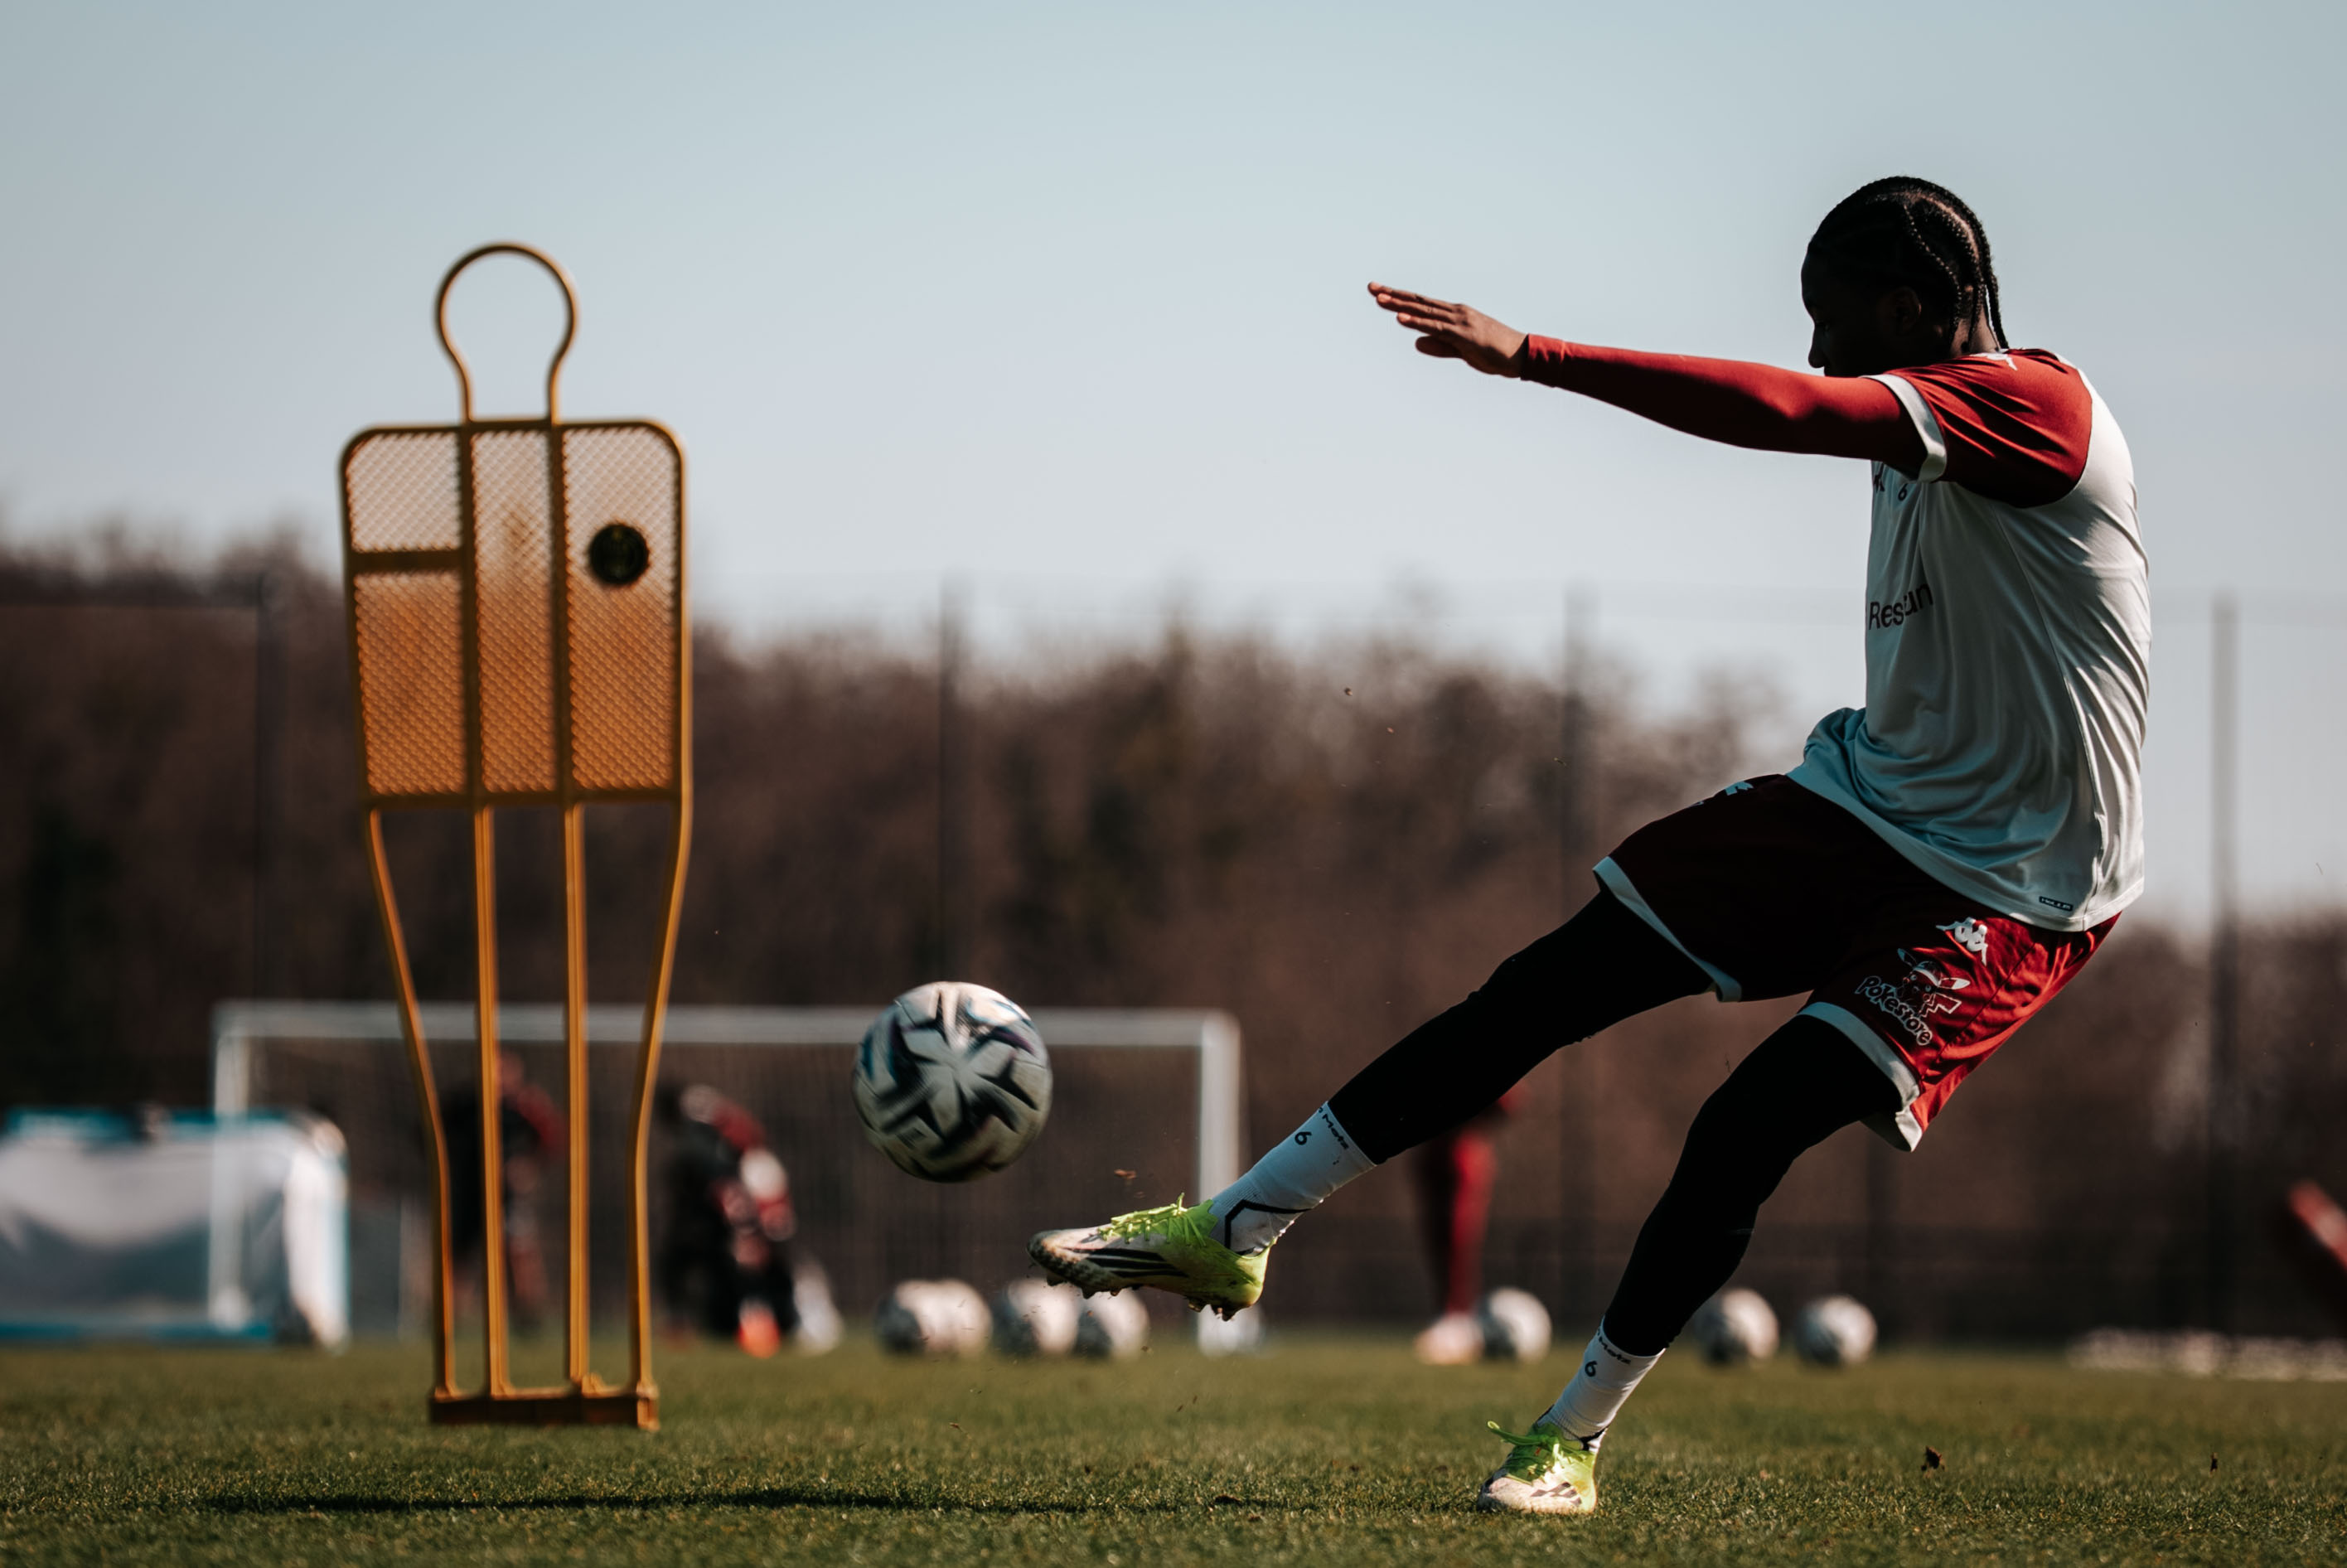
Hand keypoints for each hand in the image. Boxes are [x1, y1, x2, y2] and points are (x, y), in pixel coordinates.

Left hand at [1368, 283, 1527, 376]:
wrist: (1521, 355)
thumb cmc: (1493, 352)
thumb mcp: (1460, 350)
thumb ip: (1439, 345)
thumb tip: (1416, 342)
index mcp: (1453, 315)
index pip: (1421, 304)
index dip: (1399, 298)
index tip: (1379, 292)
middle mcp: (1454, 312)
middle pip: (1418, 303)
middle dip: (1393, 295)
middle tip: (1371, 288)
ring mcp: (1459, 322)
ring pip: (1424, 312)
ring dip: (1400, 305)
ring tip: (1379, 299)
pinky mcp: (1463, 335)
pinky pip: (1436, 328)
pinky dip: (1417, 322)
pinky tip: (1401, 318)